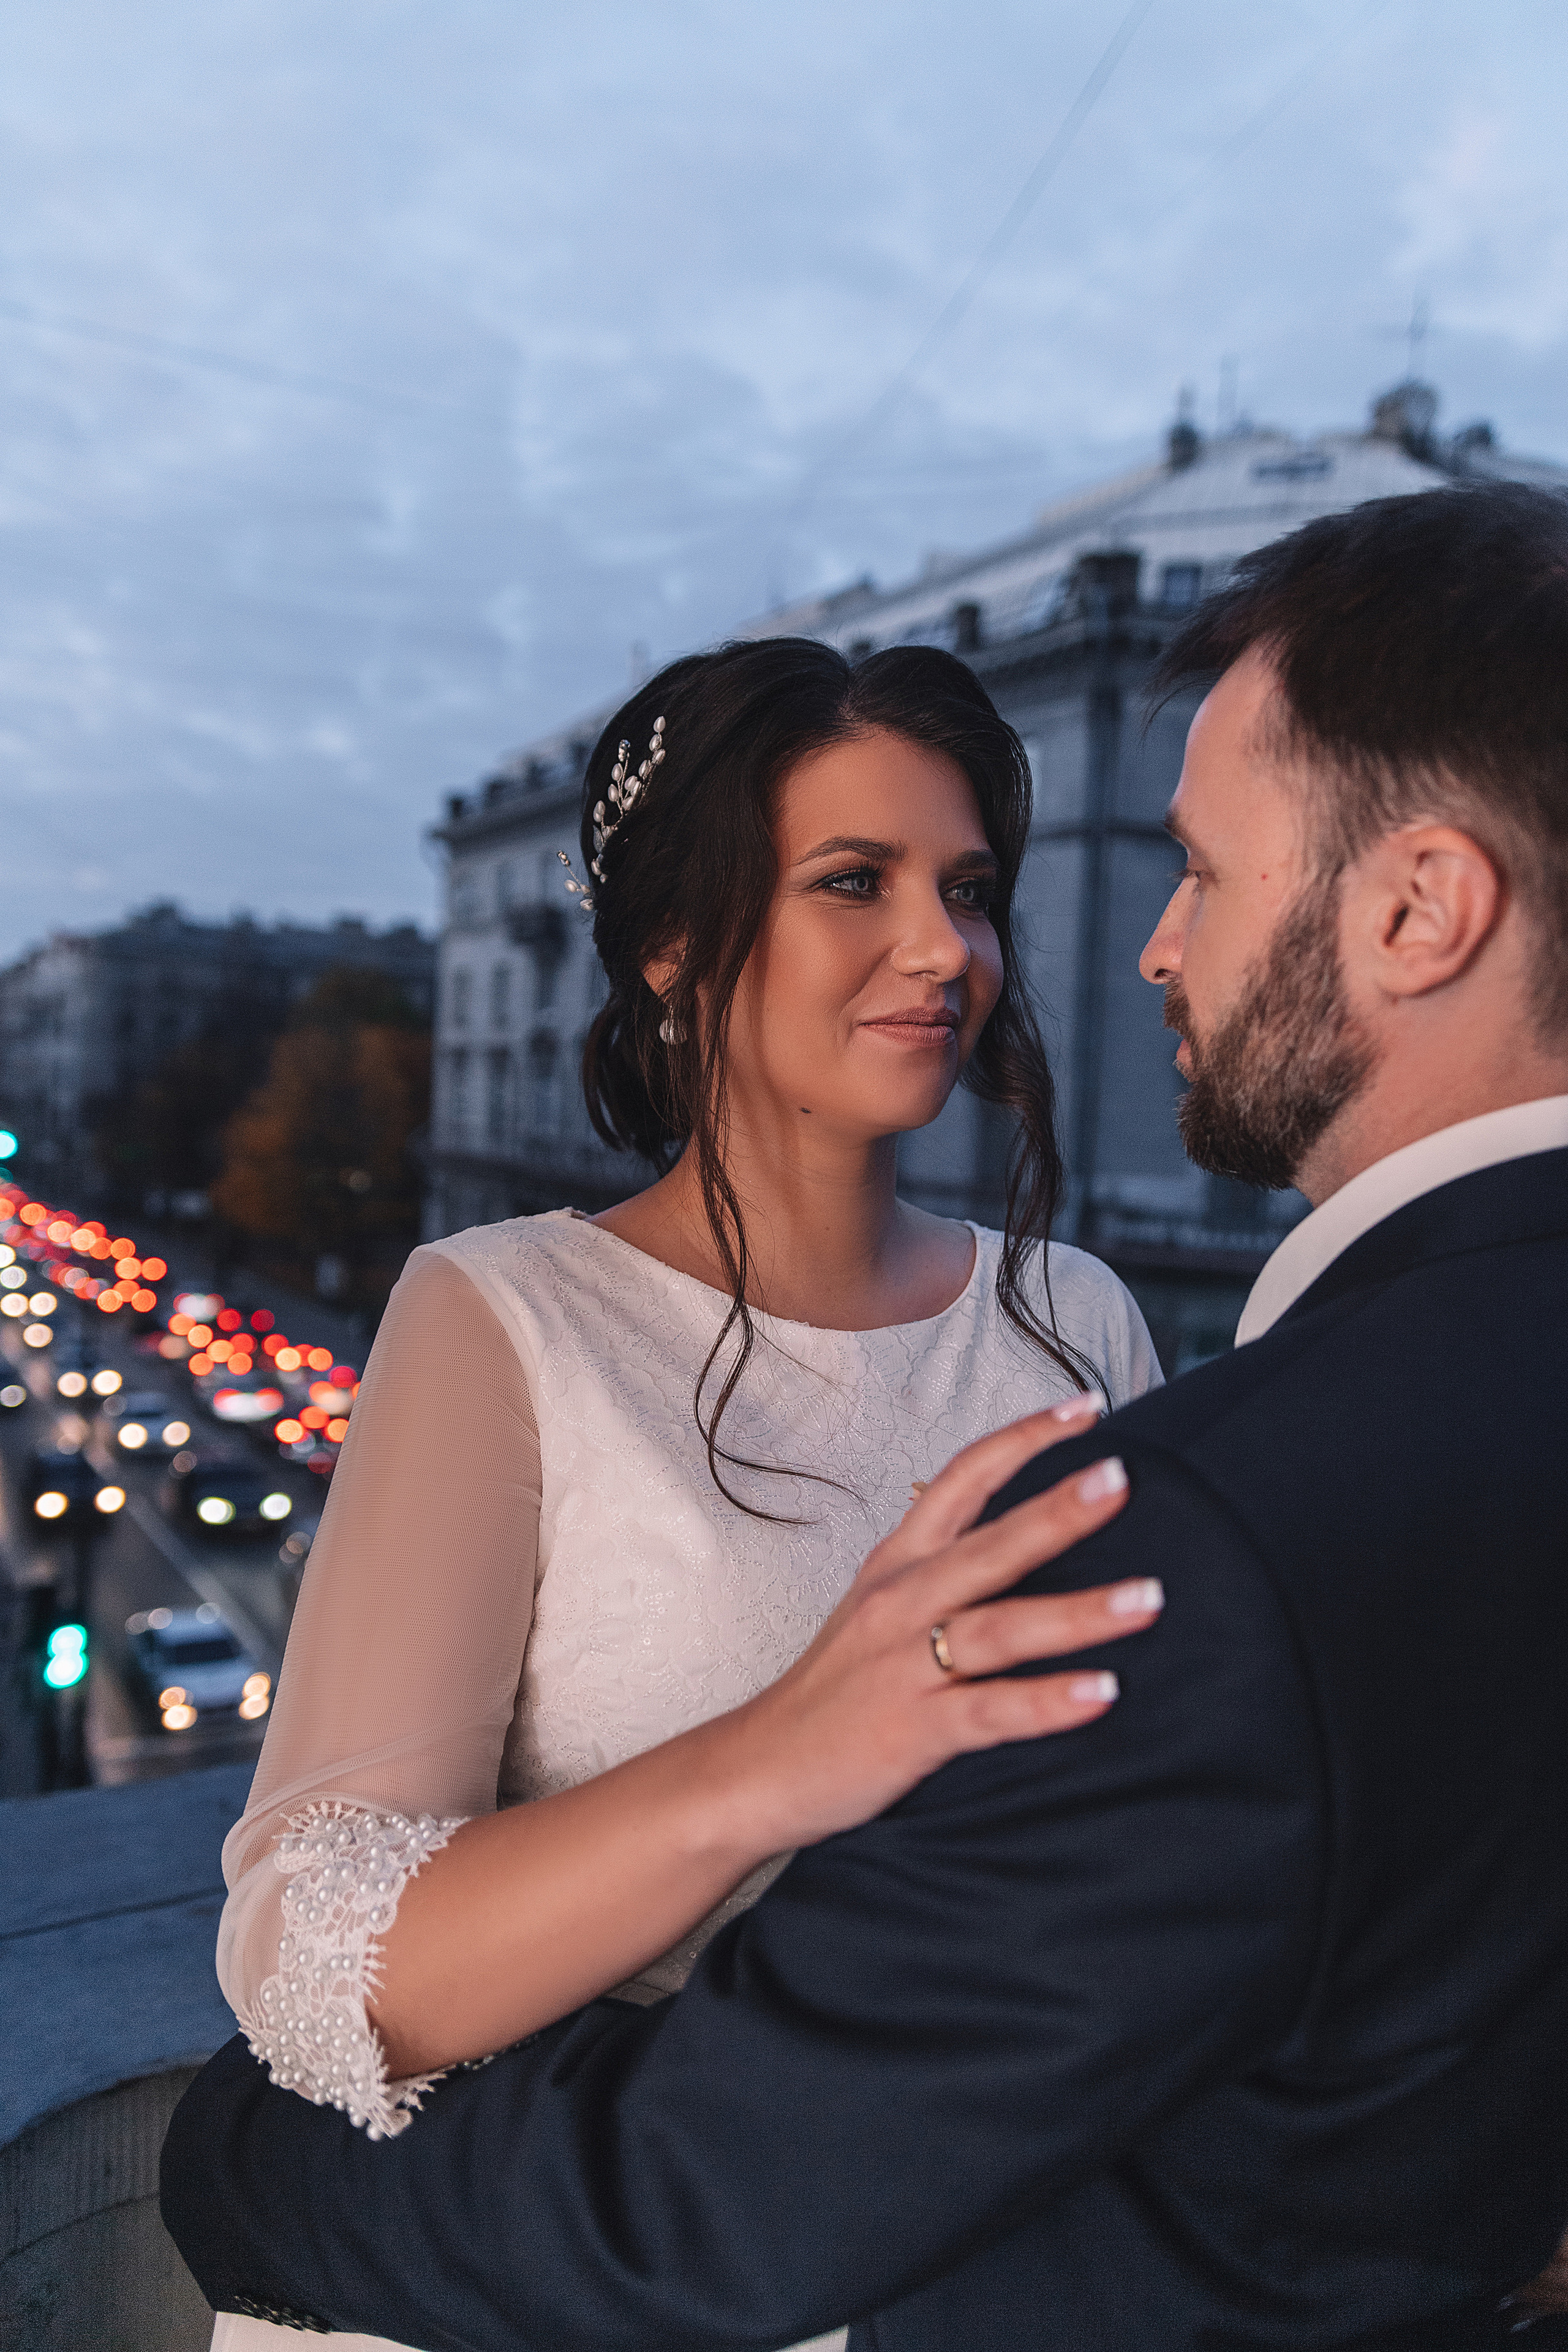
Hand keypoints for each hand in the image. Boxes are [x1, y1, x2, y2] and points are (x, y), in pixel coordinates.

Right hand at [711, 1398, 1155, 1855]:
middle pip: (989, 1544)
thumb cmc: (836, 1689)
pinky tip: (1101, 1693)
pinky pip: (991, 1711)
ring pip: (1001, 1626)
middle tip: (1123, 1477)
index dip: (1024, 1438)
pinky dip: (1047, 1701)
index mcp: (898, 1563)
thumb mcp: (880, 1607)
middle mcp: (903, 1601)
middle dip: (1058, 1510)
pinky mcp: (913, 1730)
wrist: (758, 1768)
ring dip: (1079, 1613)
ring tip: (1148, 1599)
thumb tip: (1023, 1535)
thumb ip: (942, 1570)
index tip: (1088, 1407)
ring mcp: (906, 1665)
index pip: (962, 1478)